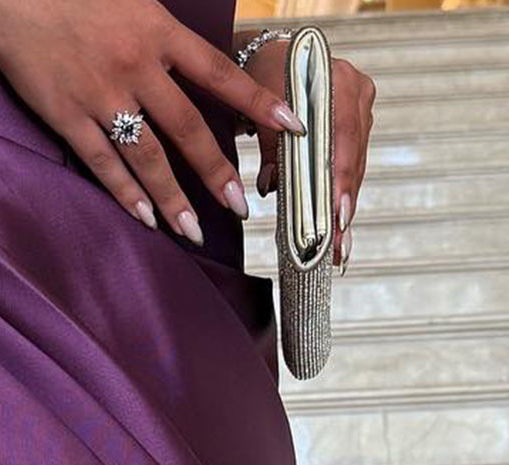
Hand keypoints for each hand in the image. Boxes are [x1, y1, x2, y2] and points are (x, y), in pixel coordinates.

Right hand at [0, 0, 306, 242]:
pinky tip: (145, 218)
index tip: (294, 126)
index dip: (258, 102)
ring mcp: (101, 96)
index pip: (219, 73)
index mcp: (158, 31)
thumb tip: (201, 66)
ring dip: (173, 198)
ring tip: (193, 231)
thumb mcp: (133, 1)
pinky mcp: (68, 117)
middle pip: (187, 128)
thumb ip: (165, 34)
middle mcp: (135, 66)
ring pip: (147, 156)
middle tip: (241, 206)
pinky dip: (125, 193)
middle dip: (216, 171)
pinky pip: (103, 163)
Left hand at [244, 37, 375, 270]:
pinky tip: (337, 227)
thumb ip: (271, 145)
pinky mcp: (356, 127)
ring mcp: (361, 110)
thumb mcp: (260, 105)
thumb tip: (271, 185)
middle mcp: (357, 94)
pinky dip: (340, 196)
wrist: (270, 60)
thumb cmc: (263, 76)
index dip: (341, 179)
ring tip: (339, 247)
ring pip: (355, 167)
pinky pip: (351, 166)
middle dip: (343, 205)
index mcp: (339, 81)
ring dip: (344, 207)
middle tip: (337, 245)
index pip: (345, 136)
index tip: (338, 213)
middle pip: (353, 158)